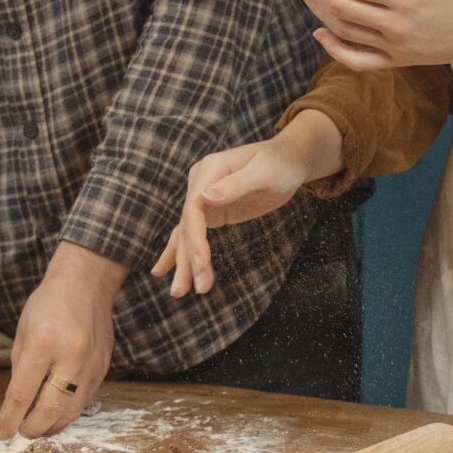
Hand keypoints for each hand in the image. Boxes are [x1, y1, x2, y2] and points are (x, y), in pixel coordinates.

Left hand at [0, 242, 122, 439]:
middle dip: (32, 429)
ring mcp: (91, 364)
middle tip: (21, 432)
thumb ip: (21, 370)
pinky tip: (56, 409)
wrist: (87, 284)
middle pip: (50, 410)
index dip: (9, 419)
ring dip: (52, 426)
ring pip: (72, 412)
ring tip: (38, 426)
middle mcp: (71, 356)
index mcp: (43, 343)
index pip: (22, 394)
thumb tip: (18, 405)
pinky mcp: (103, 369)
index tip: (2, 432)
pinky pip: (84, 401)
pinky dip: (68, 411)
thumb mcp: (23, 333)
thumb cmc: (49, 304)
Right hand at [153, 111, 342, 299]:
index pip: (194, 208)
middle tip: (189, 290)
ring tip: (178, 292)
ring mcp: (203, 197)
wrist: (288, 159)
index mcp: (210, 170)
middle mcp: (200, 183)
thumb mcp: (265, 173)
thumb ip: (238, 184)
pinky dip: (180, 252)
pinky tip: (164, 270)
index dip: (195, 238)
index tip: (201, 264)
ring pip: (186, 233)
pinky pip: (192, 233)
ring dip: (183, 263)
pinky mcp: (211, 210)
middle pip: (188, 225)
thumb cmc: (280, 163)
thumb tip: (207, 198)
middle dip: (190, 258)